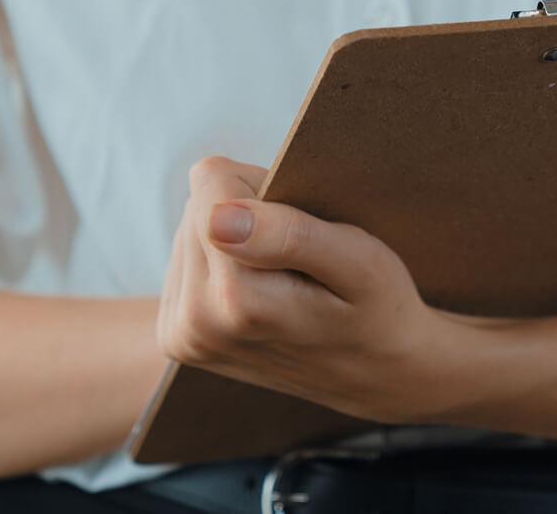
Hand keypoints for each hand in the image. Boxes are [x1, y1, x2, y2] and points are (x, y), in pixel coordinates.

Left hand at [157, 155, 458, 423]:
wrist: (377, 376)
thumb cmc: (377, 307)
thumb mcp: (357, 263)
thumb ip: (290, 235)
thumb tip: (217, 218)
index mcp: (237, 297)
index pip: (214, 180)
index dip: (263, 185)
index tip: (301, 219)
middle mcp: (197, 320)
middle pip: (198, 206)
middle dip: (248, 213)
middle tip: (300, 252)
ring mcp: (184, 335)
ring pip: (191, 230)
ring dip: (235, 237)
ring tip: (285, 273)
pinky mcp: (178, 338)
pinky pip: (186, 261)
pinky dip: (224, 261)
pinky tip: (261, 288)